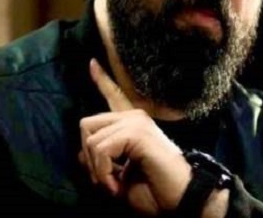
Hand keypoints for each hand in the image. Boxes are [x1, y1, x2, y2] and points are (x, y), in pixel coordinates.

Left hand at [79, 59, 191, 214]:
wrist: (181, 199)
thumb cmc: (156, 191)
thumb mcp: (120, 177)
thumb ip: (102, 161)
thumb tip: (81, 153)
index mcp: (133, 125)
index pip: (114, 96)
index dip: (102, 81)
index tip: (92, 63)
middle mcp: (135, 117)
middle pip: (87, 124)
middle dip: (88, 156)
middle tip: (105, 179)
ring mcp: (137, 122)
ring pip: (91, 140)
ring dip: (97, 170)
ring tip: (114, 185)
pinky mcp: (137, 132)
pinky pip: (101, 149)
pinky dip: (102, 172)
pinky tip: (117, 185)